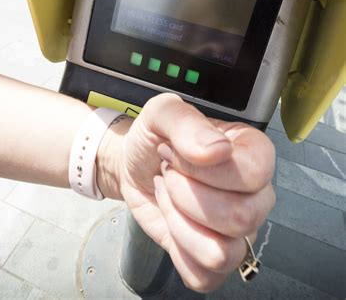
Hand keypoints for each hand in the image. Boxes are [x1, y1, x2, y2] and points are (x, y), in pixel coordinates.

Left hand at [117, 93, 275, 292]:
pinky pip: (204, 275)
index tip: (174, 153)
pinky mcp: (215, 257)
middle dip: (184, 193)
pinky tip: (172, 219)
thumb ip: (187, 122)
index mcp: (252, 152)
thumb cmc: (154, 138)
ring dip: (178, 220)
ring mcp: (239, 231)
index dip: (203, 169)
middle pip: (239, 217)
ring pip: (222, 252)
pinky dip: (176, 246)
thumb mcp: (161, 113)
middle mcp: (256, 194)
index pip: (253, 173)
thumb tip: (217, 151)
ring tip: (170, 194)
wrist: (133, 163)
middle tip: (168, 173)